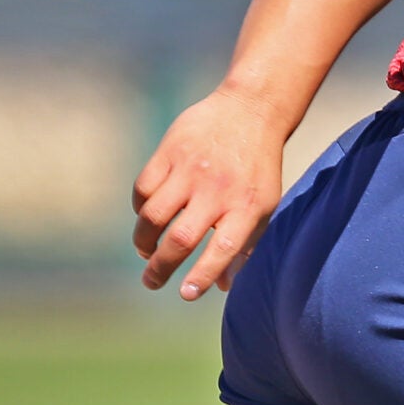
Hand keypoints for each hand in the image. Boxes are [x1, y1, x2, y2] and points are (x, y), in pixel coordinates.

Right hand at [131, 84, 290, 299]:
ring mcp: (192, 169)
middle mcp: (218, 190)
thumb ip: (245, 246)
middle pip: (181, 238)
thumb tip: (222, 287)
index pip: (223, 250)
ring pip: (154, 216)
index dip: (203, 276)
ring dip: (144, 241)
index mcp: (246, 207)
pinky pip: (143, 189)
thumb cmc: (257, 168)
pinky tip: (147, 217)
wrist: (251, 111)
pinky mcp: (170, 151)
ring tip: (146, 251)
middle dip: (161, 268)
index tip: (185, 294)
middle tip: (151, 282)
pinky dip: (140, 209)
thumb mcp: (263, 205)